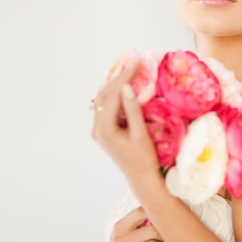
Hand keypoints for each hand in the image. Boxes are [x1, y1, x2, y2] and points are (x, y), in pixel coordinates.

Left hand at [91, 63, 159, 184]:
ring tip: (130, 70)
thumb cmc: (144, 158)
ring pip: (104, 99)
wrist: (140, 177)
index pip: (113, 95)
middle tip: (135, 64)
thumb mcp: (140, 133)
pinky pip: (107, 107)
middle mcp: (97, 128)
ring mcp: (98, 129)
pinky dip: (115, 94)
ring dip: (116, 84)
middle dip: (120, 78)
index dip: (125, 78)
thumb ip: (133, 110)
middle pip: (105, 95)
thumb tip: (127, 87)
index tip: (137, 64)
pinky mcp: (103, 130)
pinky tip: (125, 86)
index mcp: (104, 129)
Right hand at [92, 206, 166, 241]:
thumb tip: (157, 214)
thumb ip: (136, 223)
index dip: (154, 214)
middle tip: (164, 238)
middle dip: (162, 235)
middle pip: (152, 231)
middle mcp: (121, 239)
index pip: (139, 213)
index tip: (160, 220)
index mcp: (120, 227)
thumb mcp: (122, 233)